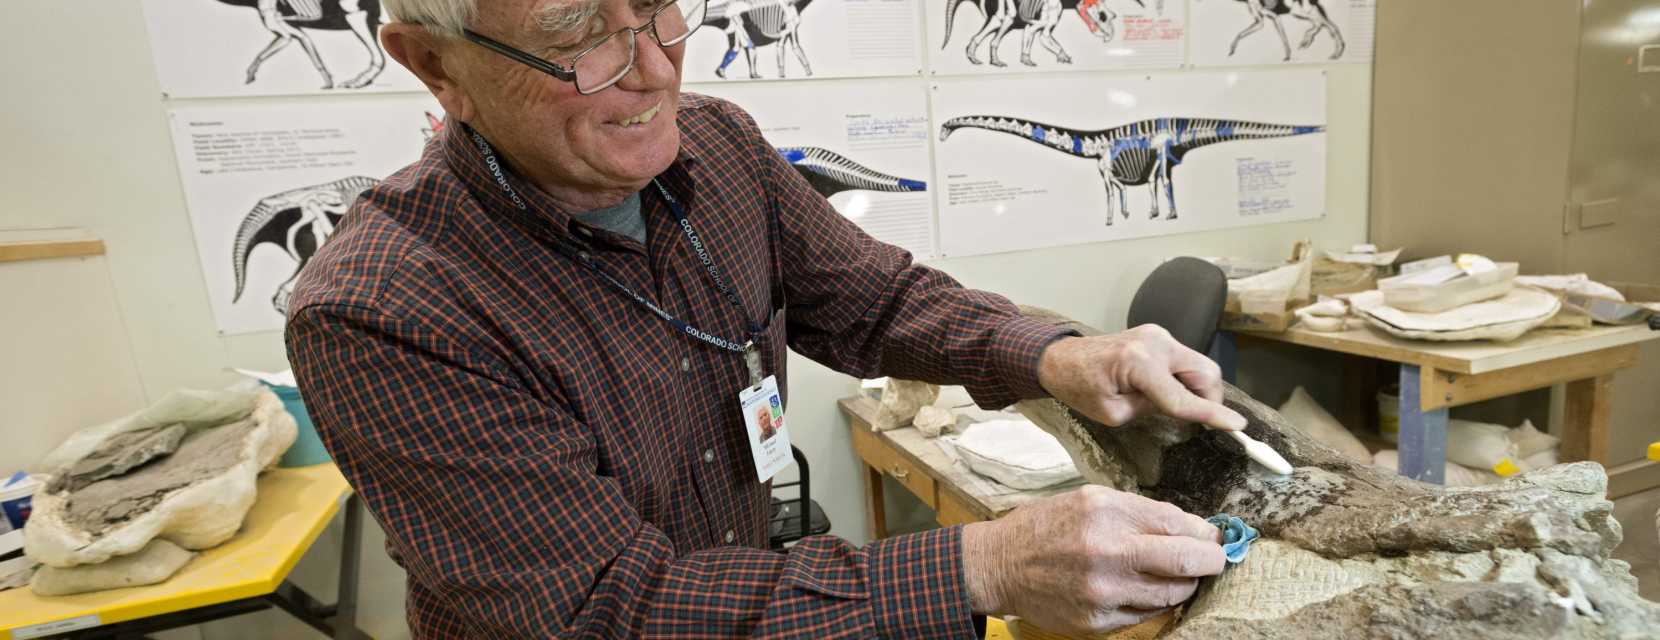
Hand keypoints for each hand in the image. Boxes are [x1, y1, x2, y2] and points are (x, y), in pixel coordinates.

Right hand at [960, 486, 1225, 632]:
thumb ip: (1141, 512)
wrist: (1000, 565)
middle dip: (1212, 561)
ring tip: (1176, 575)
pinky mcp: (1097, 622)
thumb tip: (1195, 528)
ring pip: (1172, 595)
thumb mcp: (1090, 500)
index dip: (1207, 534)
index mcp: (1107, 512)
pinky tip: (1142, 590)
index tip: (1215, 538)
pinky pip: (1146, 615)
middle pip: (1186, 562)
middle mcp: (1107, 552)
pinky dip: (1153, 603)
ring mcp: (1103, 592)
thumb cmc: (1047, 527)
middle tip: (1216, 560)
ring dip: (1184, 585)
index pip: (1179, 525)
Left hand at [1036, 326, 1244, 430]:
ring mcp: (1158, 334)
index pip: (1184, 397)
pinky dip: (1184, 378)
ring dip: (1197, 389)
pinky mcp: (1157, 335)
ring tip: (1177, 406)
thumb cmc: (1079, 387)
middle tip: (1200, 421)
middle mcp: (1155, 342)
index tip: (1238, 427)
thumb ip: (1152, 409)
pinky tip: (1167, 390)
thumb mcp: (1113, 413)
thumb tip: (1180, 406)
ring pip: (1199, 365)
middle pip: (1206, 373)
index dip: (1212, 416)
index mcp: (1140, 364)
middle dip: (1210, 400)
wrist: (1059, 357)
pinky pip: (1184, 360)